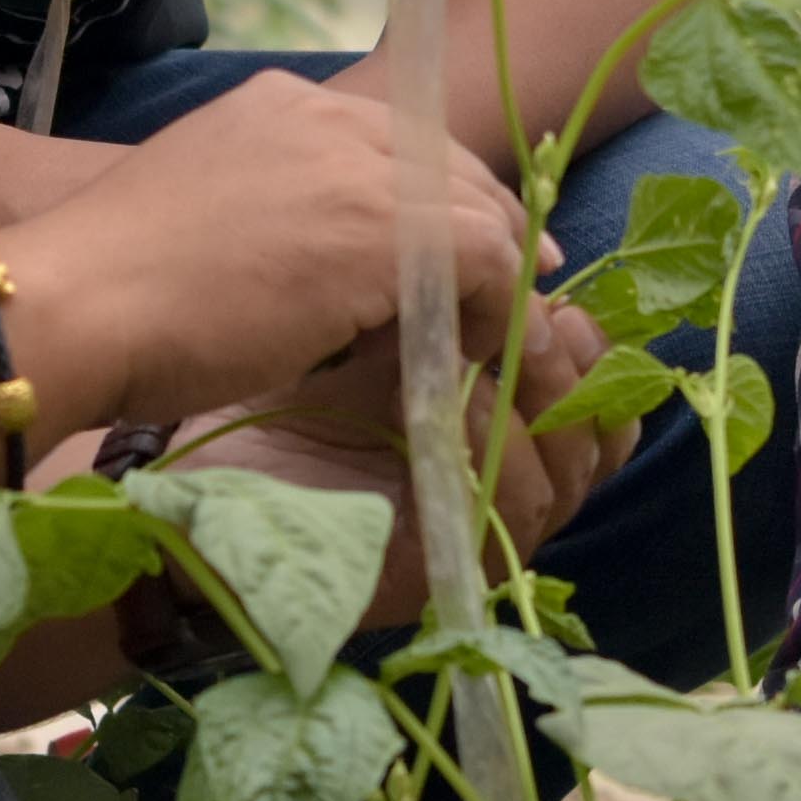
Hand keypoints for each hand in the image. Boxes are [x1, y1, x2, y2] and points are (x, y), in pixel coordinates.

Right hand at [0, 76, 524, 436]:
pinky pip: (483, 257)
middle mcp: (322, 116)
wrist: (70, 308)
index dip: (444, 195)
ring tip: (485, 336)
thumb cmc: (111, 297)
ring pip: (476, 209)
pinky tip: (470, 348)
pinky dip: (494, 304)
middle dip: (488, 226)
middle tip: (510, 289)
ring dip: (494, 276)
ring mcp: (355, 168)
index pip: (396, 140)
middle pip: (449, 163)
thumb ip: (280, 224)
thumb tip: (338, 280)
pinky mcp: (382, 229)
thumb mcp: (209, 227)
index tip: (470, 249)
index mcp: (275, 107)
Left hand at [164, 297, 627, 626]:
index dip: (586, 335)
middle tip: (542, 315)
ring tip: (499, 346)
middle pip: (603, 426)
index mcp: (496, 420)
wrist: (198, 483)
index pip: (594, 386)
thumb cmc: (274, 402)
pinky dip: (498, 448)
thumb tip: (500, 233)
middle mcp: (502, 475)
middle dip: (580, 362)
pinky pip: (514, 509)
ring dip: (545, 397)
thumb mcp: (369, 330)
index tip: (548, 280)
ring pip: (574, 466)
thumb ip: (437, 293)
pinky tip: (458, 401)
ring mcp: (481, 526)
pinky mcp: (452, 567)